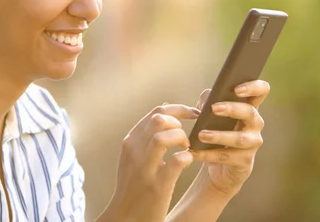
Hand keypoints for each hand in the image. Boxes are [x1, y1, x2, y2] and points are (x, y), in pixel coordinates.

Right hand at [103, 103, 200, 221]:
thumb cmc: (134, 185)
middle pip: (159, 118)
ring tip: (186, 148)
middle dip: (180, 121)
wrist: (126, 216)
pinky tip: (187, 161)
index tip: (193, 115)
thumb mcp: (134, 155)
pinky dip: (186, 157)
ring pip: (163, 136)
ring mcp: (145, 168)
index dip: (179, 110)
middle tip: (187, 135)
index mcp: (131, 141)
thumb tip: (164, 108)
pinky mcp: (157, 185)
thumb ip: (146, 134)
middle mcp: (135, 150)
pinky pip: (176, 161)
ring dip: (181, 138)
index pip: (156, 112)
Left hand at [190, 80, 269, 195]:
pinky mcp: (245, 161)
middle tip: (213, 108)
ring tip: (201, 135)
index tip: (236, 89)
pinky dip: (208, 154)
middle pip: (250, 112)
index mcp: (248, 107)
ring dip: (219, 135)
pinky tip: (194, 152)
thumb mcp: (209, 114)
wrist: (219, 166)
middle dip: (232, 109)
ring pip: (239, 138)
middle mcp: (255, 124)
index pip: (261, 91)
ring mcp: (252, 143)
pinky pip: (227, 156)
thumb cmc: (216, 131)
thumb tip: (208, 96)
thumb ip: (208, 101)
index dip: (253, 87)